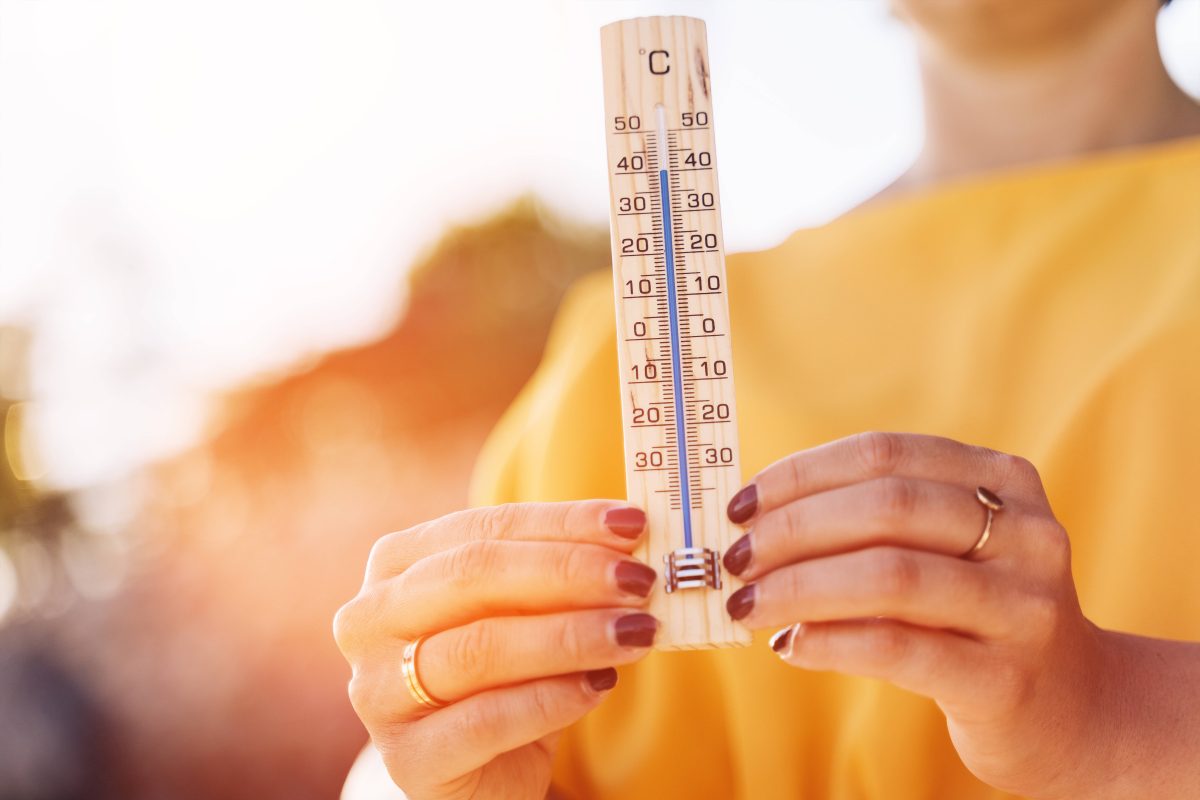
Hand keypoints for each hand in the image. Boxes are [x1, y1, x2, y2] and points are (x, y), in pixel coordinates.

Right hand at [334, 500, 660, 799]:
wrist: (481, 772)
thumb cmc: (505, 672)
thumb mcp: (523, 612)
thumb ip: (558, 573)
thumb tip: (630, 538)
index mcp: (395, 563)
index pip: (482, 527)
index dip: (561, 522)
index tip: (631, 524)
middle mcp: (370, 619)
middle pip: (473, 577)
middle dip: (567, 573)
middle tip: (638, 580)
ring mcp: (378, 692)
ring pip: (481, 648)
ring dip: (571, 636)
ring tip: (636, 633)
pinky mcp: (408, 759)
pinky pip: (487, 720)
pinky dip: (553, 698)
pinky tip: (601, 685)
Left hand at [718, 431, 1196, 798]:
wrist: (1071, 708)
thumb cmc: (973, 613)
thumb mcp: (947, 548)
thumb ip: (874, 522)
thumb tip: (753, 520)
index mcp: (1005, 479)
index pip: (884, 454)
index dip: (801, 474)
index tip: (740, 504)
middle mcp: (1026, 533)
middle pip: (886, 507)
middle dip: (792, 529)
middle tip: (733, 558)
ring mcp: (1025, 606)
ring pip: (890, 576)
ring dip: (797, 588)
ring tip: (747, 605)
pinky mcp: (1007, 678)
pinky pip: (897, 647)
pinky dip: (829, 642)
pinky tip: (789, 646)